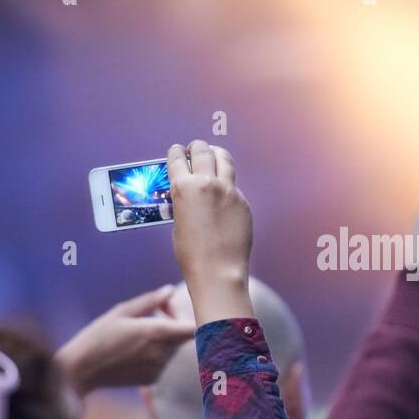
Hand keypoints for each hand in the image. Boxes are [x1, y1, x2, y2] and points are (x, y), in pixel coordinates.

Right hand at [55, 285, 196, 395]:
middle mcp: (162, 352)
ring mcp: (158, 367)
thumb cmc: (99, 336)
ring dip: (167, 338)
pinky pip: (165, 361)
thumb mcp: (122, 311)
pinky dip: (158, 352)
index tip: (177, 310)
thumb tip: (170, 290)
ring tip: (141, 331)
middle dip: (176, 322)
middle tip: (157, 311)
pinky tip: (136, 349)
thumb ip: (150, 300)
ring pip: (175, 348)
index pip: (194, 328)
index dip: (192, 318)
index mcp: (156, 332)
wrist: (82, 370)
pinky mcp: (153, 378)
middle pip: (185, 336)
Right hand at [168, 139, 255, 324]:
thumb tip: (188, 192)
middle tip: (195, 148)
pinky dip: (227, 183)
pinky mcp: (242, 202)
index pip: (178, 159)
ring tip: (214, 154)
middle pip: (202, 151)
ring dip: (216, 154)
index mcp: (183, 188)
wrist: (218, 270)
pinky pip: (234, 185)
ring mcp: (228, 191)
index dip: (176, 152)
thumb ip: (183, 201)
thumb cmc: (192, 253)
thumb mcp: (178, 222)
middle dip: (197, 147)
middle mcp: (206, 184)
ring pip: (224, 159)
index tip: (177, 150)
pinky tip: (224, 190)